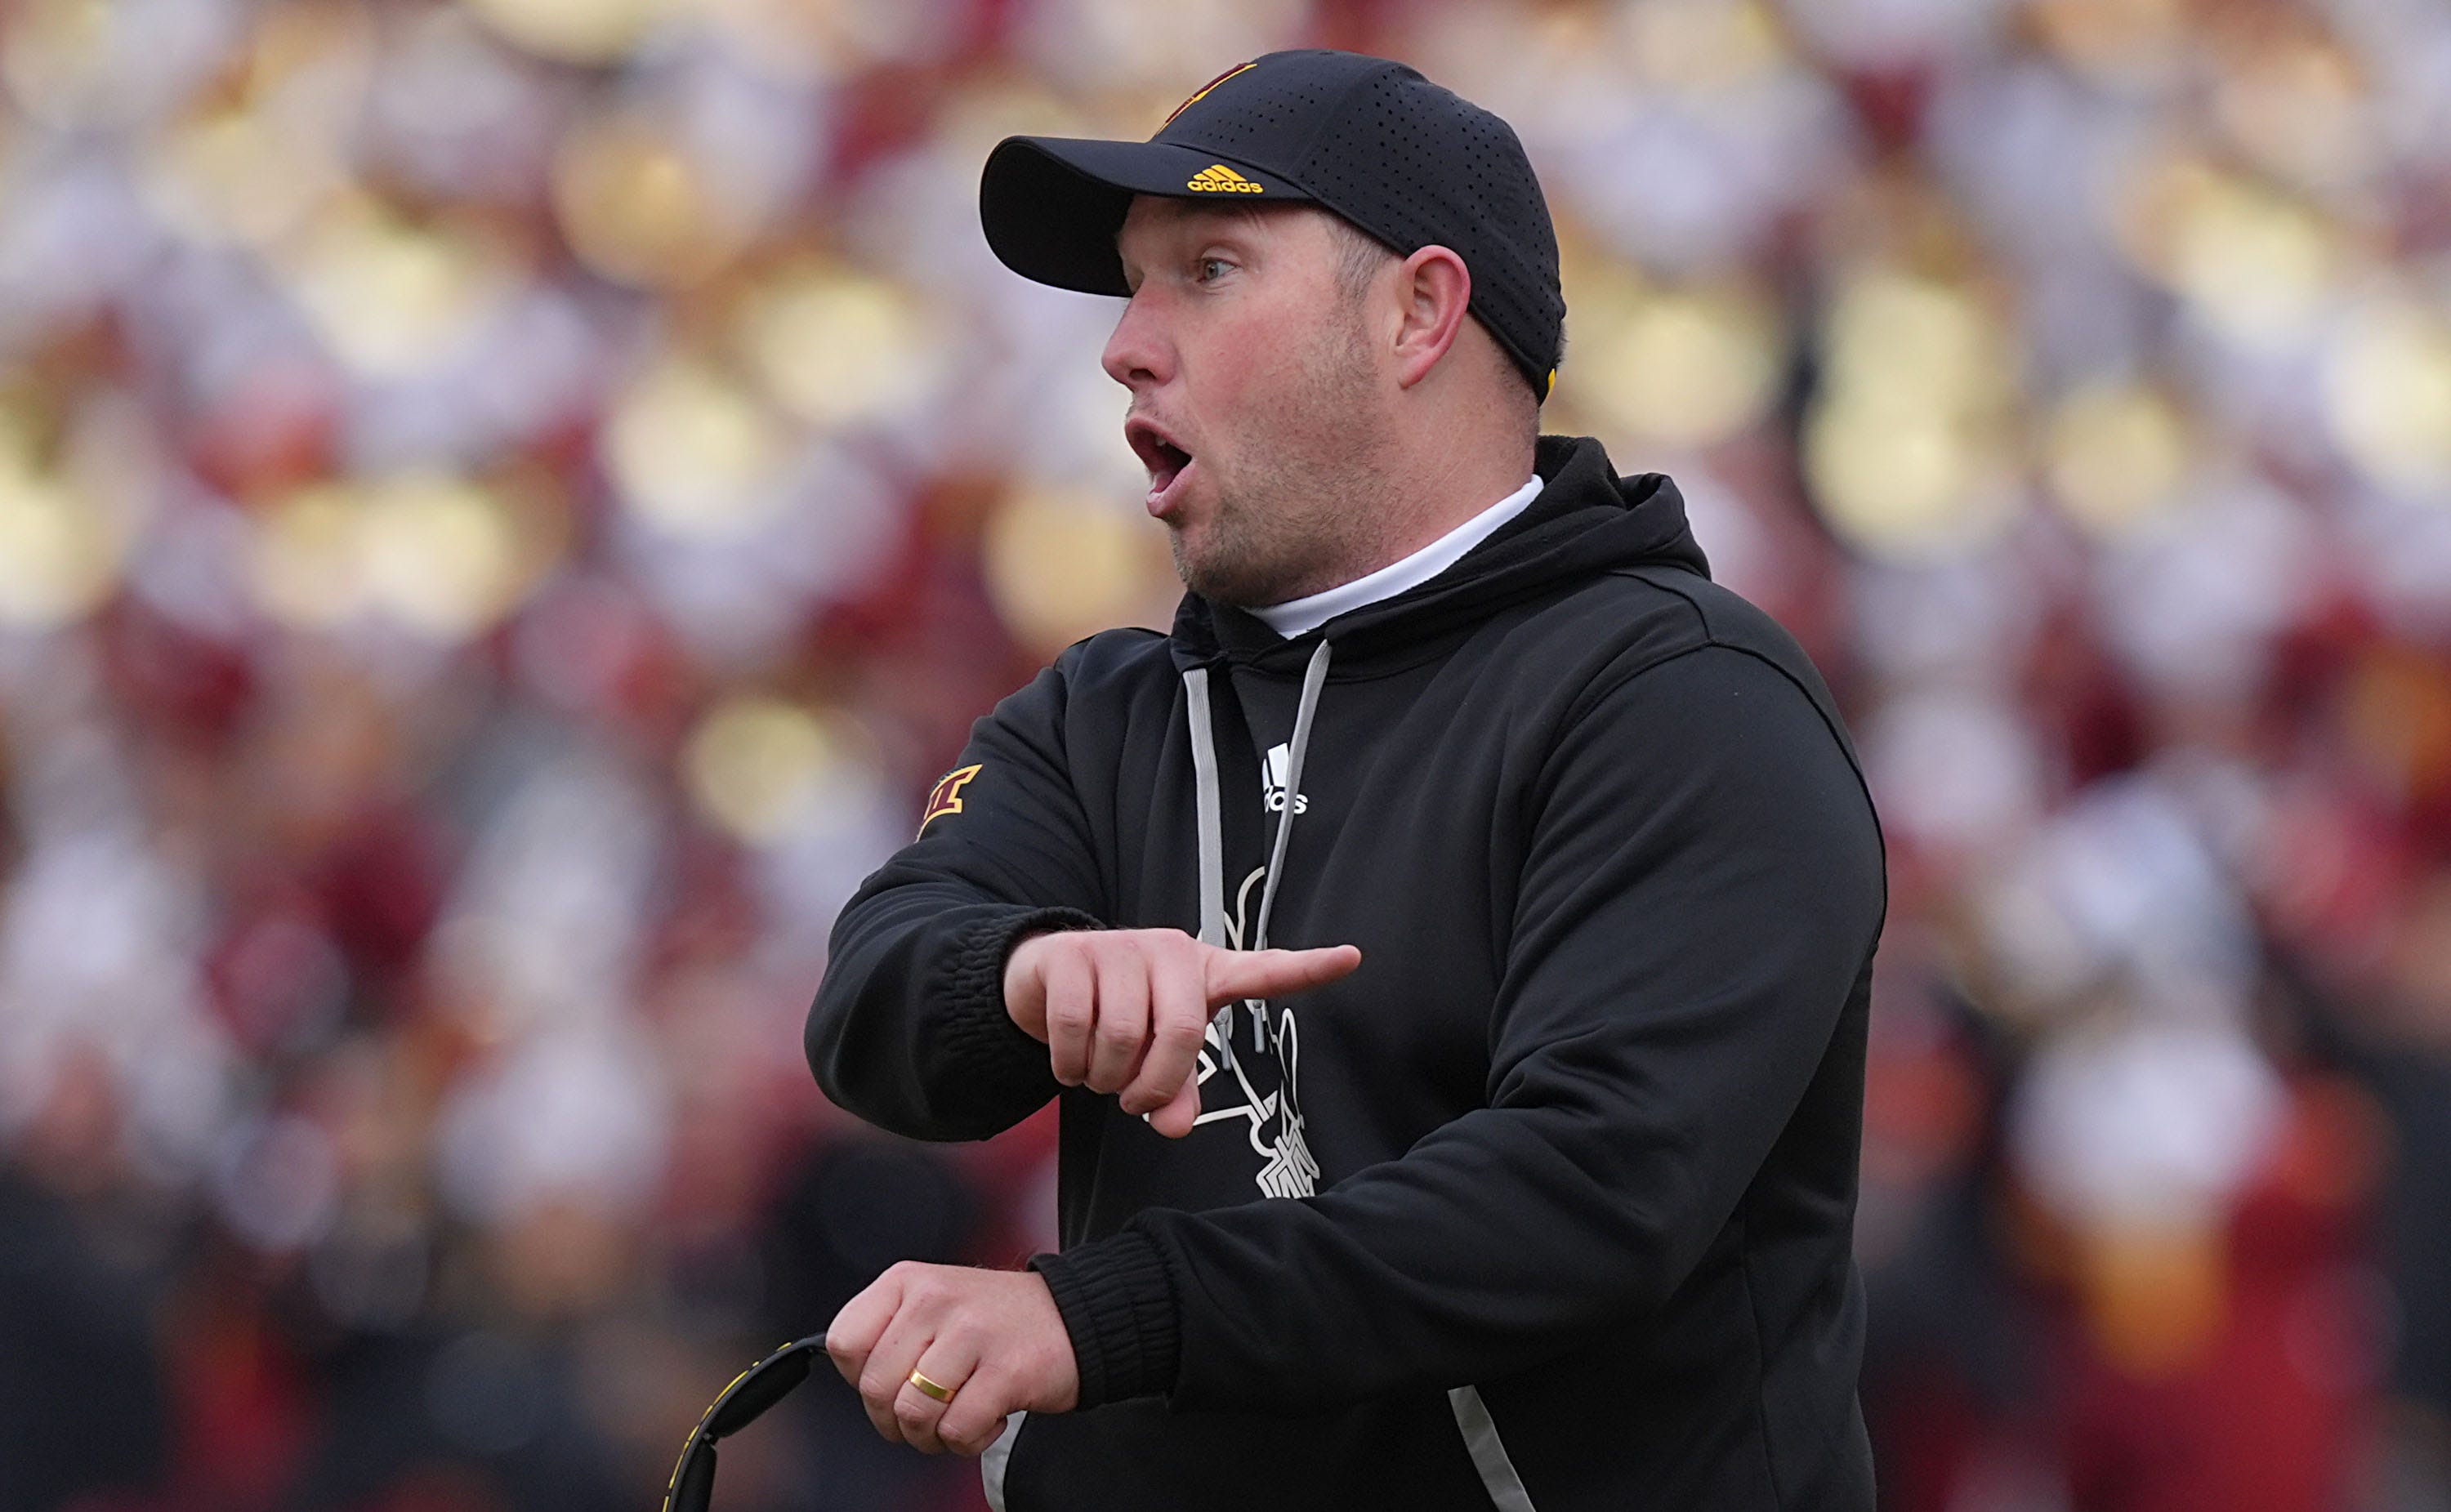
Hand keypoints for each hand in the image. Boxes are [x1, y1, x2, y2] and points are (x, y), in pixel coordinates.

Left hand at [826, 1262, 1077, 1455]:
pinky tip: (989, 1418)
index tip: (892, 1382)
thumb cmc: (996, 1322)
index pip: (844, 1341)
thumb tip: (856, 1382)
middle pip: (875, 1388)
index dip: (859, 1378)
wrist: (1076, 1316)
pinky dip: (968, 1440)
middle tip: (927, 1416)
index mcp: (909, 1280)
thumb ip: (891, 1334)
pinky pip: (956, 1430)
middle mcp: (936, 1298)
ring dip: (931, 1436)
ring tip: (957, 1418)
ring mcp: (972, 1332)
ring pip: (912, 1413)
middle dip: (895, 1421)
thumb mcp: (934, 1304)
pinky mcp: (1005, 1369)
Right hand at [1004, 929, 1361, 1137]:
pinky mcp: (1073, 953)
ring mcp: (1120, 947)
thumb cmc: (1119, 1015)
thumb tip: (1174, 1127)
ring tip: (1100, 1078)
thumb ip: (1177, 1093)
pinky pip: (1077, 1027)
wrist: (1045, 977)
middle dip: (1154, 1085)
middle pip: (1182, 1033)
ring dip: (1106, 1078)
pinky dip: (1071, 1064)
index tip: (1353, 957)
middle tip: (1135, 1102)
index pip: (1264, 971)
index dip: (1308, 967)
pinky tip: (1070, 1064)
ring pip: (1123, 1035)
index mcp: (1204, 975)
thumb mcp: (1155, 1055)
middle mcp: (1169, 952)